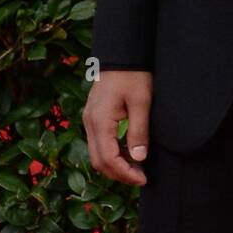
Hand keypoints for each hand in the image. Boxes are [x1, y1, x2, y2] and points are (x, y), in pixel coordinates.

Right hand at [83, 69, 152, 185]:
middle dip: (119, 173)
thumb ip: (139, 130)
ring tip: (137, 167)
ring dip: (115, 164)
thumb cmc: (133, 74)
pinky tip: (128, 152)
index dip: (125, 173)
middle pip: (99, 161)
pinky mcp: (93, 116)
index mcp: (99, 121)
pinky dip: (112, 152)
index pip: (108, 159)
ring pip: (97, 153)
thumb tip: (139, 158)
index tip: (143, 179)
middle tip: (141, 177)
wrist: (122, 53)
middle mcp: (89, 123)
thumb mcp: (141, 101)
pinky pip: (99, 142)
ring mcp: (89, 120)